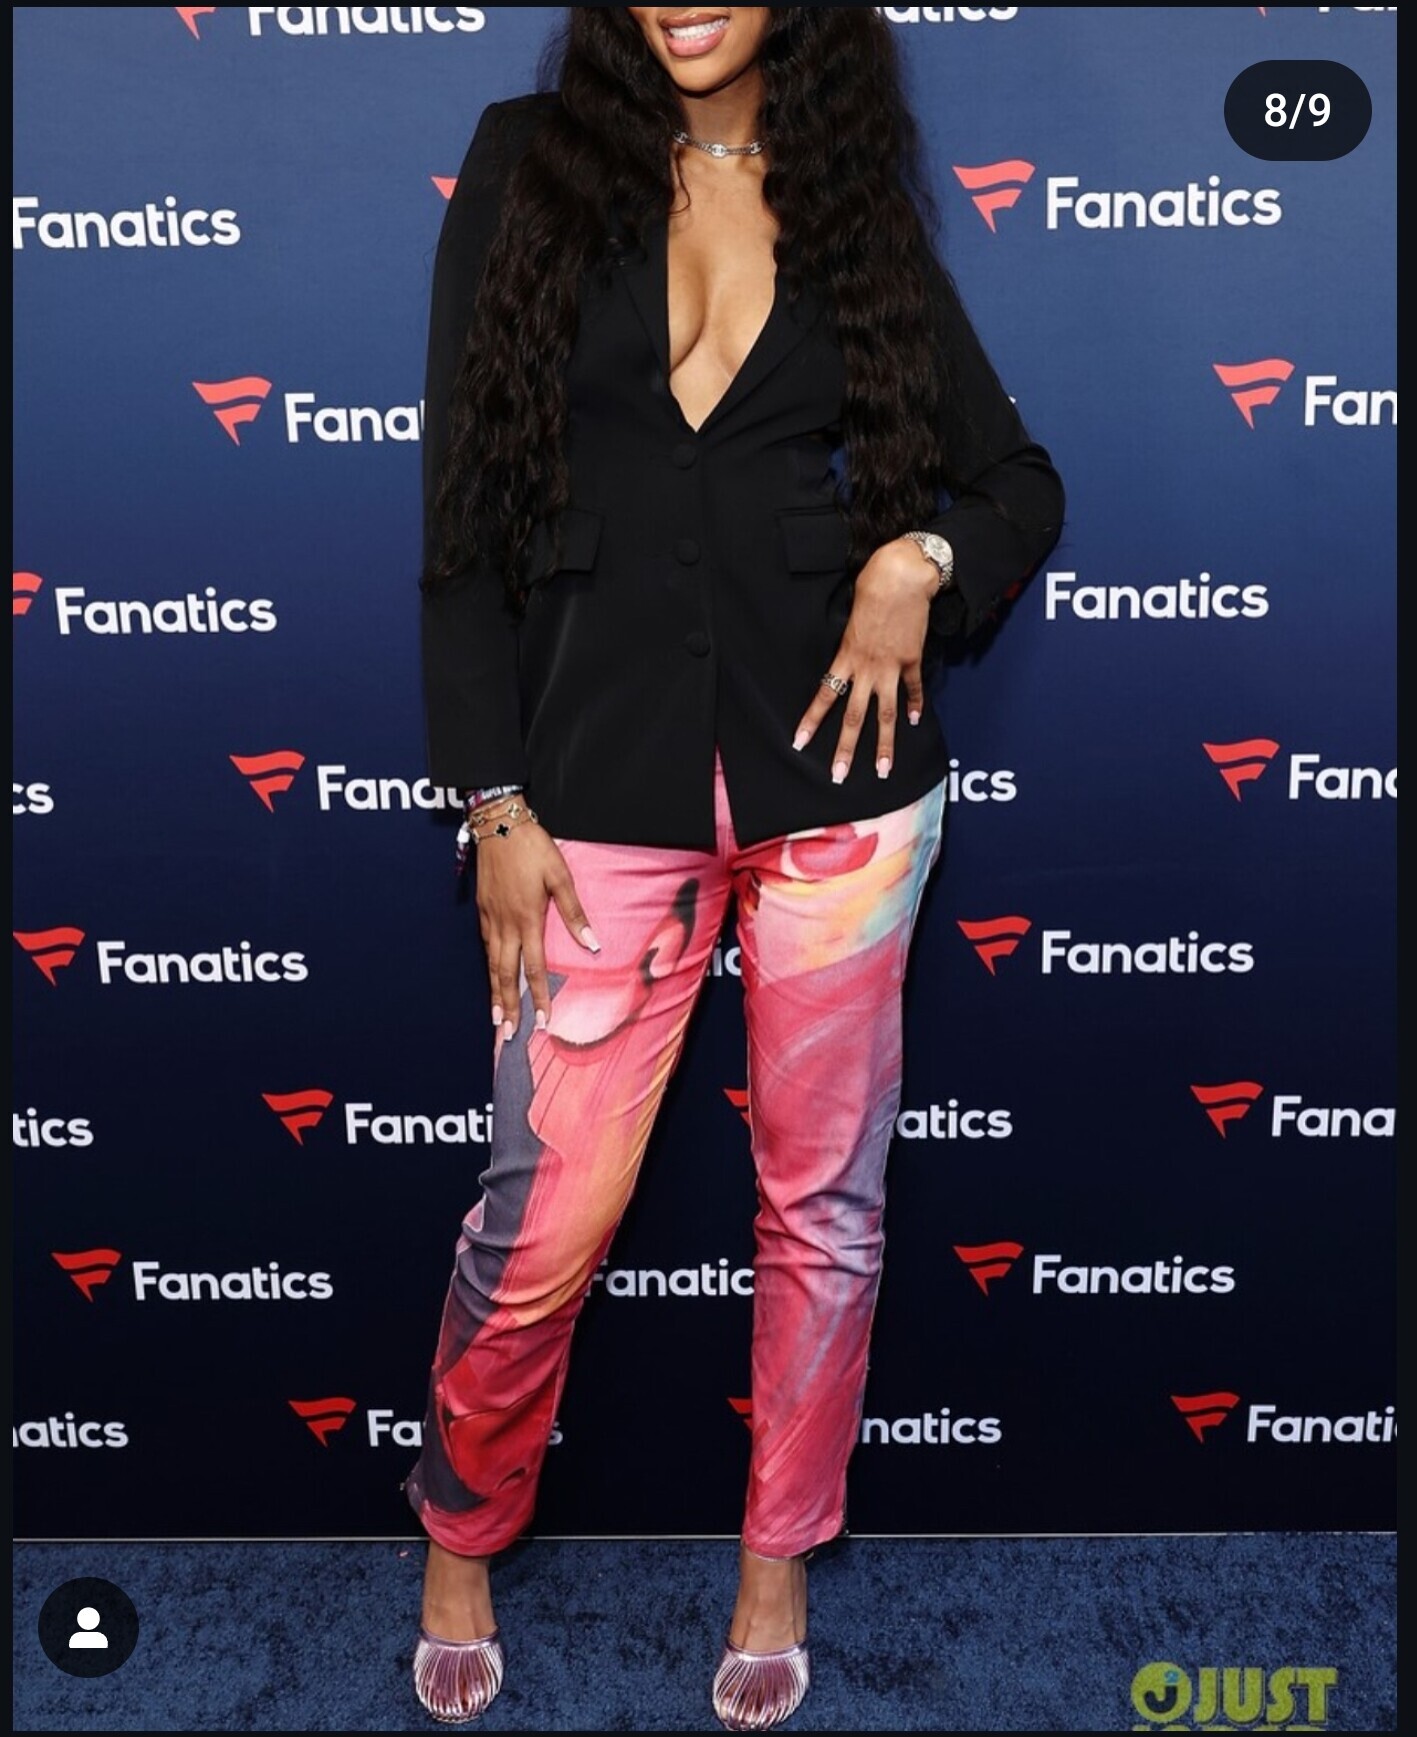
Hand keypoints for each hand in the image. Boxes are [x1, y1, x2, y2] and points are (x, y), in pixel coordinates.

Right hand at [473, 824, 598, 1039]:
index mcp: (528, 919)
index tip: (543, 1023)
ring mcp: (490, 917)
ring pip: (491, 963)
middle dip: (508, 1006)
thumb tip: (593, 945)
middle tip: (508, 1034)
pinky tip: (493, 976)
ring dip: (494, 992)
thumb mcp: (561, 876)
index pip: (534, 968)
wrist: (499, 824)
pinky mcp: (482, 909)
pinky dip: (489, 966)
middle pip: (505, 974)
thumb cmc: (533, 848)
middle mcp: (505, 924)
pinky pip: (486, 945)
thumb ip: (574, 913)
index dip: (539, 998)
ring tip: (496, 1017)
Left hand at [792, 537, 936, 781]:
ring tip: (884, 770)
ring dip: (884, 745)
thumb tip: (848, 659)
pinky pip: (913, 691)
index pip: (824, 696)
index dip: (811, 722)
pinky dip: (916, 707)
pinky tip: (915, 722)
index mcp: (845, 657)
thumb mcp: (849, 618)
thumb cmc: (872, 588)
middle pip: (853, 718)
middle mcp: (867, 668)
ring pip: (886, 716)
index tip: (799, 743)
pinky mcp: (912, 661)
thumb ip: (848, 644)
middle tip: (838, 775)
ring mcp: (891, 668)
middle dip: (845, 749)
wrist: (902, 576)